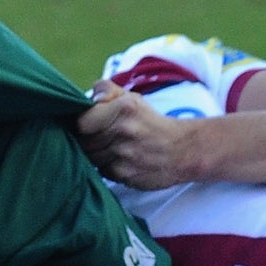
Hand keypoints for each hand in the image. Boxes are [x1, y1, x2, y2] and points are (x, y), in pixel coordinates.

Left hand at [76, 80, 203, 190]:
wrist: (183, 150)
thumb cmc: (150, 122)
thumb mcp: (132, 99)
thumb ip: (107, 90)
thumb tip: (91, 97)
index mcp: (124, 108)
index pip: (82, 121)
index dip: (82, 123)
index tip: (88, 124)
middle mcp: (124, 132)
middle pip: (84, 142)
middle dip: (87, 140)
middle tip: (98, 137)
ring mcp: (124, 156)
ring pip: (91, 158)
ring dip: (95, 154)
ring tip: (108, 148)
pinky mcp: (126, 176)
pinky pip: (103, 172)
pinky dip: (106, 167)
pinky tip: (118, 160)